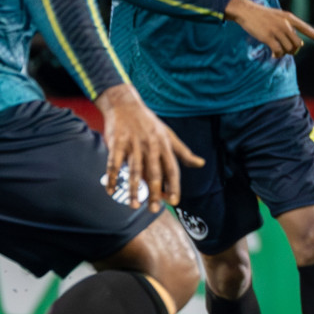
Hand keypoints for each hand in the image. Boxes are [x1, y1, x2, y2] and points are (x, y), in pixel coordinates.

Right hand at [95, 84, 204, 211]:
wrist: (126, 104)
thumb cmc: (150, 123)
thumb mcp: (169, 135)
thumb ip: (184, 152)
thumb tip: (201, 164)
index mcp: (164, 146)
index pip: (171, 169)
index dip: (173, 185)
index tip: (174, 201)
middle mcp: (150, 146)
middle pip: (153, 173)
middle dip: (154, 192)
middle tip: (154, 209)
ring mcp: (133, 145)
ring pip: (134, 170)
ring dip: (134, 189)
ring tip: (135, 205)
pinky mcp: (117, 143)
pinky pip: (114, 163)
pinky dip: (112, 177)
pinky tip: (112, 191)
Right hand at [226, 0, 313, 57]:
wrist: (246, 11)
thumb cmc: (262, 16)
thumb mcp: (278, 17)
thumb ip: (289, 28)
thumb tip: (299, 45)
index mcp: (290, 18)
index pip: (307, 28)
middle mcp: (286, 24)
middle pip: (298, 44)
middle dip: (294, 51)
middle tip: (287, 52)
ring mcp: (277, 30)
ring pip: (288, 49)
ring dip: (284, 53)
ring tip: (277, 52)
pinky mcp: (268, 36)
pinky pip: (278, 51)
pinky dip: (277, 55)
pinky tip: (273, 55)